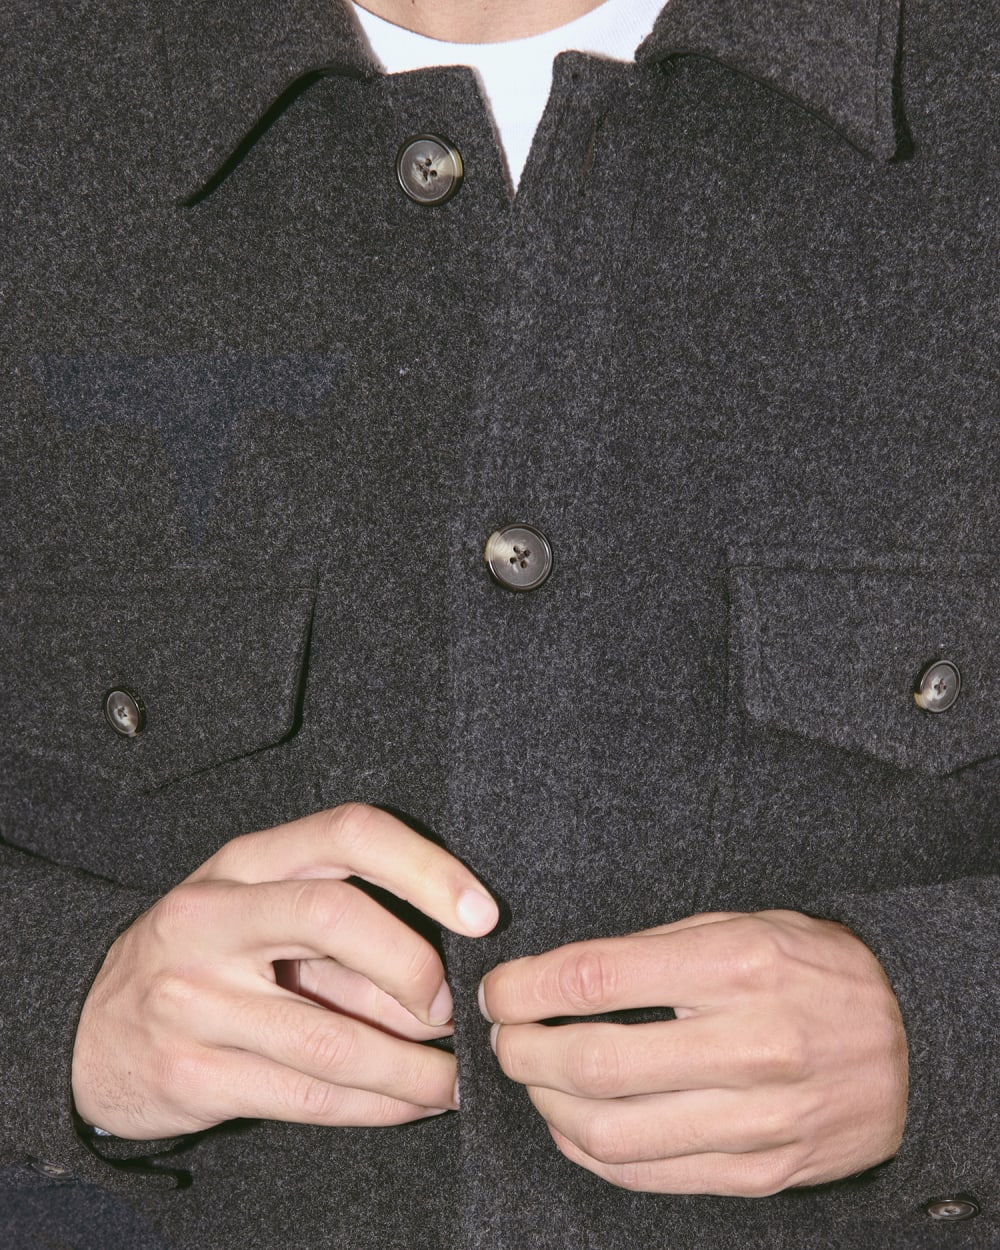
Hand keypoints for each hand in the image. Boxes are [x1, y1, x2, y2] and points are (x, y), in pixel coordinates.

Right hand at [72, 803, 497, 1138]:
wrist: (88, 1030)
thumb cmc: (204, 957)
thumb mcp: (259, 913)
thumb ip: (344, 930)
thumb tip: (452, 964)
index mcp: (245, 862)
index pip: (347, 832)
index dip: (425, 867)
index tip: (482, 912)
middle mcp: (213, 917)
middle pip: (334, 916)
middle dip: (416, 967)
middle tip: (455, 1009)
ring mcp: (195, 998)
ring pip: (330, 1035)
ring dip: (413, 1067)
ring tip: (455, 1079)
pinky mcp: (193, 1074)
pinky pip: (308, 1097)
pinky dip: (378, 1106)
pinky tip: (411, 1104)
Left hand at [480, 910, 907, 1195]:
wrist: (916, 1040)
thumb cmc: (816, 968)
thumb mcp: (742, 925)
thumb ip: (656, 950)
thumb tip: (560, 978)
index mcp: (737, 966)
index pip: (598, 978)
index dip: (527, 986)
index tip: (498, 989)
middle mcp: (748, 1045)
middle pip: (594, 1064)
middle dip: (523, 1052)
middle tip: (502, 1037)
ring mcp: (757, 1120)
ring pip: (612, 1134)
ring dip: (547, 1107)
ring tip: (532, 1079)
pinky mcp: (761, 1172)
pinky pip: (650, 1177)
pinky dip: (590, 1153)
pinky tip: (571, 1125)